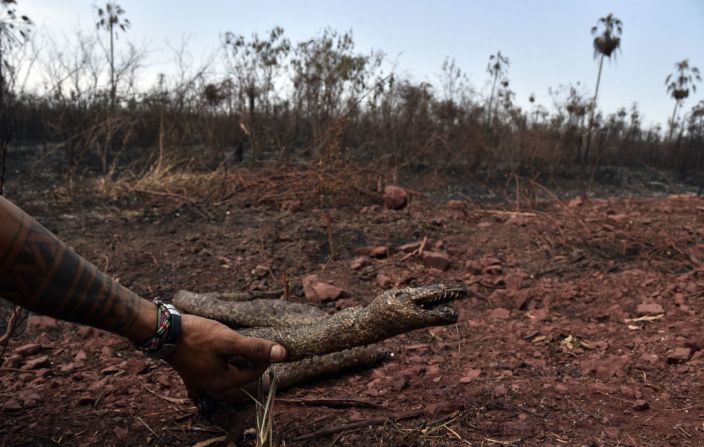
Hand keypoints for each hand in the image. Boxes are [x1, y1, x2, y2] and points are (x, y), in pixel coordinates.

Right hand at [165, 314, 285, 401]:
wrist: (164, 331)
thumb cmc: (197, 336)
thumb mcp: (229, 340)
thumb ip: (255, 348)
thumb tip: (283, 354)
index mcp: (221, 383)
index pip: (253, 376)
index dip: (264, 361)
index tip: (269, 346)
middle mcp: (211, 388)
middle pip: (241, 386)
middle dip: (254, 374)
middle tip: (263, 359)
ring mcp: (200, 383)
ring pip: (228, 384)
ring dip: (240, 374)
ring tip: (248, 360)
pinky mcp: (193, 373)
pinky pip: (215, 378)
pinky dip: (225, 372)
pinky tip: (226, 362)